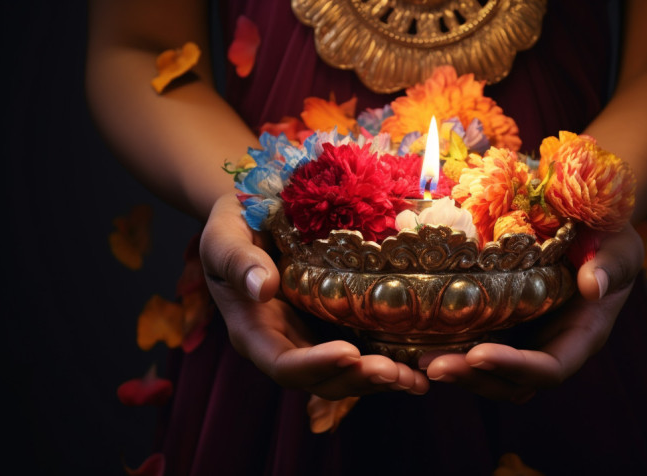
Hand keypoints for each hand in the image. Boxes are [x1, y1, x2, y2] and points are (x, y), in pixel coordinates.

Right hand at [199, 193, 429, 399]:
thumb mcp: (224, 236)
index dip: (315, 364)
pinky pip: (364, 352)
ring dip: (382, 380)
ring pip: (346, 375)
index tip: (349, 353)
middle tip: (396, 374)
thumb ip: (238, 261)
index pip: (282, 362)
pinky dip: (392, 361)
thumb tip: (262, 287)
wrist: (254, 212)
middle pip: (321, 379)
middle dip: (358, 380)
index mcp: (253, 330)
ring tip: (417, 379)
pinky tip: (422, 363)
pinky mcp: (337, 325)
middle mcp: (285, 343)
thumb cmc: (233, 222)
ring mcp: (313, 337)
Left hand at [420, 223, 643, 402]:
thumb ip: (611, 265)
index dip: (515, 367)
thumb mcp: (621, 245)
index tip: (479, 355)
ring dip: (457, 371)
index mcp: (582, 336)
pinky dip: (452, 350)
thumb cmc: (612, 235)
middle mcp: (551, 346)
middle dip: (474, 379)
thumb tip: (593, 286)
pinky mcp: (505, 324)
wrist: (595, 227)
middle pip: (513, 383)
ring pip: (491, 375)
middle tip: (434, 366)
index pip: (549, 368)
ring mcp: (526, 339)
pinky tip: (418, 341)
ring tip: (419, 361)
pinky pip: (478, 347)